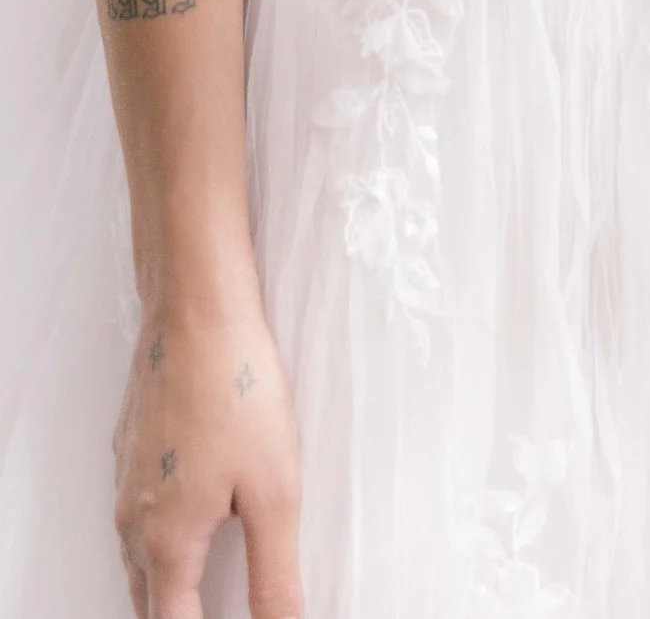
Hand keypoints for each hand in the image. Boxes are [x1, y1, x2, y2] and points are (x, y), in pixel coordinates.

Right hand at [112, 297, 302, 618]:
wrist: (195, 311)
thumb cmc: (237, 388)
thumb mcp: (274, 490)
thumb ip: (274, 574)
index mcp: (166, 542)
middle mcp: (133, 520)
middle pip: (148, 600)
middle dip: (178, 616)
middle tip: (214, 607)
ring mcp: (125, 481)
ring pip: (137, 557)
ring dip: (165, 581)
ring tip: (202, 587)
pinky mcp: (130, 448)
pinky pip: (135, 512)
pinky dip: (159, 535)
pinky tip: (190, 515)